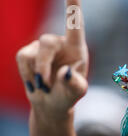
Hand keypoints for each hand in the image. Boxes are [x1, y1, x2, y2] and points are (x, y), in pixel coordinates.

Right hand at [16, 0, 87, 121]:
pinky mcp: (28, 52)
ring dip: (35, 74)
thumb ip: (74, 84)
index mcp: (77, 48)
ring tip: (44, 87)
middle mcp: (60, 43)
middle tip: (45, 85)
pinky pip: (21, 59)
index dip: (72, 5)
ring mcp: (42, 47)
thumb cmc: (68, 96)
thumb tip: (65, 72)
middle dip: (43, 66)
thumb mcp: (76, 93)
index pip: (75, 23)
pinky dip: (26, 75)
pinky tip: (34, 83)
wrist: (52, 105)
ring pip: (31, 54)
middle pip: (46, 44)